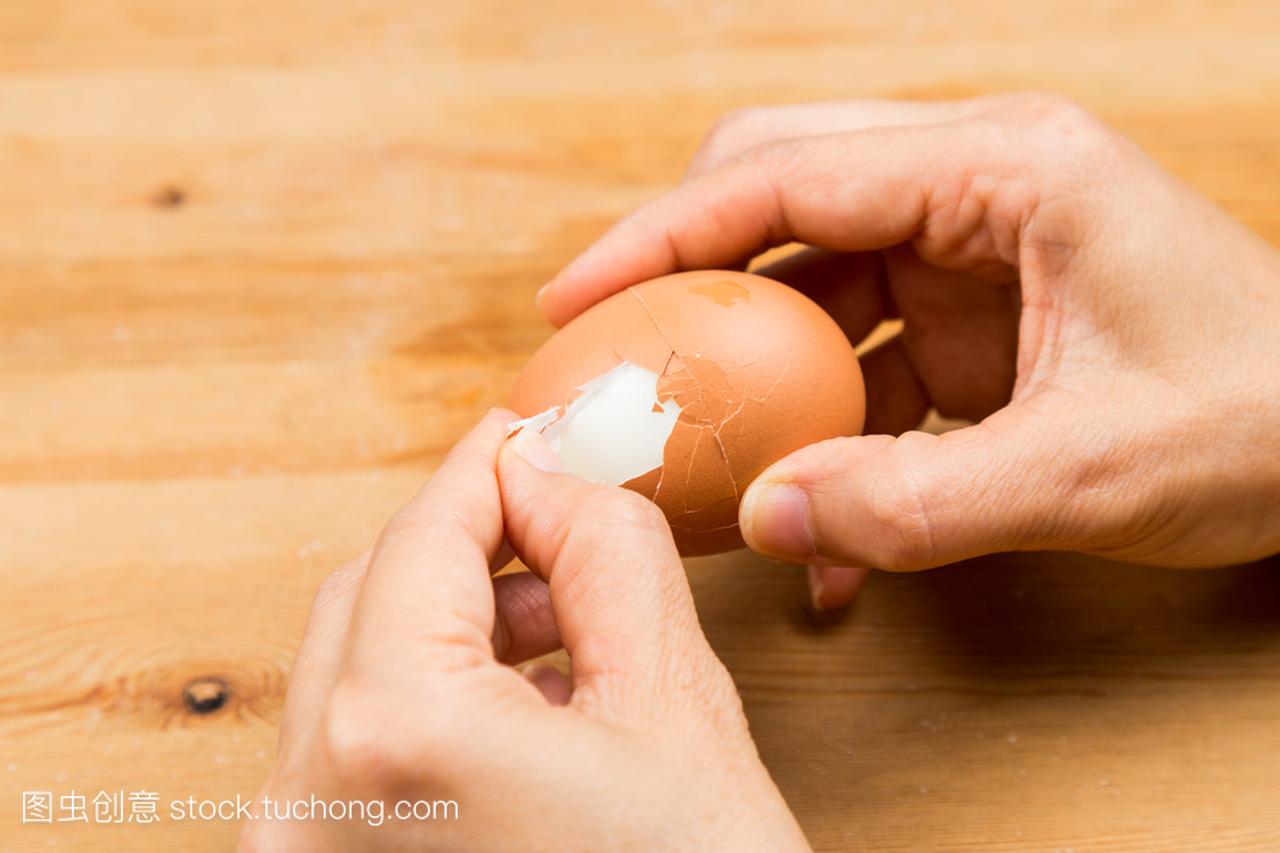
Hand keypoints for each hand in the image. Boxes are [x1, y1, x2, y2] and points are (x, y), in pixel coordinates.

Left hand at [240, 411, 807, 851]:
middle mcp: (309, 806)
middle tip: (560, 521)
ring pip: (358, 668)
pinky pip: (359, 748)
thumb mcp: (676, 706)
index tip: (533, 433)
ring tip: (566, 629)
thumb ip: (607, 552)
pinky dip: (433, 697)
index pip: (422, 534)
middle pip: (369, 593)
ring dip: (455, 621)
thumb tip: (556, 474)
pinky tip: (525, 704)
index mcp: (391, 739)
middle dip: (470, 542)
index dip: (489, 465)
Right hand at [538, 94, 1279, 606]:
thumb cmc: (1264, 417)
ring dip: (748, 367)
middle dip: (685, 272)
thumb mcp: (1089, 470)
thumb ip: (918, 502)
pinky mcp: (971, 315)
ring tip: (693, 451)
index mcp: (1006, 167)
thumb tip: (763, 518)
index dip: (663, 237)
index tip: (575, 300)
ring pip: (806, 277)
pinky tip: (811, 519)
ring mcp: (969, 249)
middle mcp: (974, 185)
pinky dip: (819, 429)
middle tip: (614, 354)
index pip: (789, 176)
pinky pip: (859, 354)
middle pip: (777, 191)